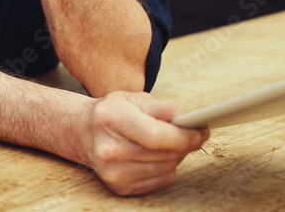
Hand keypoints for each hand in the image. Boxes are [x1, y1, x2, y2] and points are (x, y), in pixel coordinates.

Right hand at [82, 91, 208, 195]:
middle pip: (164, 153)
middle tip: (195, 134)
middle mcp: (109, 149)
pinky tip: (161, 155)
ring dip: (178, 155)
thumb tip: (176, 112)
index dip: (183, 136)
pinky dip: (168, 168)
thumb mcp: (131, 99)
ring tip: (176, 142)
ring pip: (166, 167)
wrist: (84, 133)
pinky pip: (161, 180)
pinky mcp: (120, 187)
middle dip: (186, 144)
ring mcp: (113, 172)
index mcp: (111, 119)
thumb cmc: (112, 112)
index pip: (155, 135)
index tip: (200, 131)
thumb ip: (155, 106)